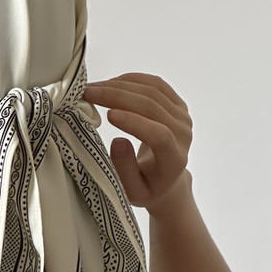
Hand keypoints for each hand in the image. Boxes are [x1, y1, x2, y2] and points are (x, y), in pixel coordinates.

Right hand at [83, 73, 192, 209]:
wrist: (166, 180)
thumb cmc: (145, 188)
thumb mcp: (131, 191)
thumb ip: (125, 170)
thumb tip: (118, 141)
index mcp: (174, 159)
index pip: (159, 135)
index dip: (134, 122)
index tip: (108, 115)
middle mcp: (184, 134)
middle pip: (152, 106)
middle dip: (117, 96)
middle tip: (88, 93)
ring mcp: (182, 116)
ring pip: (152, 91)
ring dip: (120, 85)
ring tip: (93, 87)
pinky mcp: (177, 104)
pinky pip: (156, 84)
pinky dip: (131, 80)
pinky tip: (111, 83)